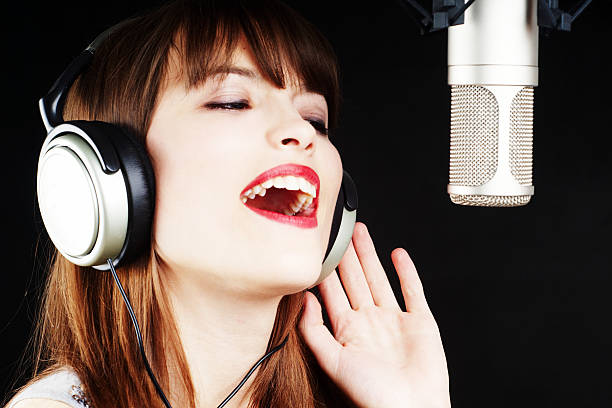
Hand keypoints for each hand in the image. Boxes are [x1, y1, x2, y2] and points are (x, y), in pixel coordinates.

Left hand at [299, 222, 450, 407]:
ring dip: (371, 256)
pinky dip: (406, 271)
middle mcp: (370, 321)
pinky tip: (398, 254)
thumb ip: (314, 330)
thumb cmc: (370, 394)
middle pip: (355, 279)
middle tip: (340, 231)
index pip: (333, 292)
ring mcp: (395, 320)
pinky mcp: (420, 321)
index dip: (326, 270)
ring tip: (362, 234)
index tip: (318, 249)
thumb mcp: (332, 361)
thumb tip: (303, 299)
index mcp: (348, 330)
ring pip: (379, 278)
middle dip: (347, 255)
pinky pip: (412, 290)